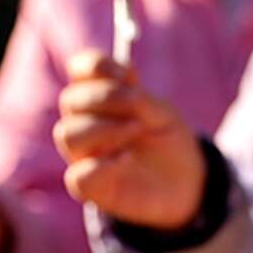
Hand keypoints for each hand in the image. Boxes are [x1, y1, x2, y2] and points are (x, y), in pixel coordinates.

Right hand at [53, 51, 205, 228]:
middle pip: (70, 100)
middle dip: (105, 97)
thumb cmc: (167, 139)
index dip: (95, 65)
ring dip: (104, 128)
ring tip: (137, 129)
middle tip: (138, 105)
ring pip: (67, 134)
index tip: (128, 75)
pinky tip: (127, 159)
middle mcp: (85, 123)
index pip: (79, 70)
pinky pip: (77, 176)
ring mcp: (84, 155)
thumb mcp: (162, 114)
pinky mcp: (90, 187)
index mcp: (99, 98)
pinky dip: (101, 165)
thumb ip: (139, 99)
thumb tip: (123, 83)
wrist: (186, 180)